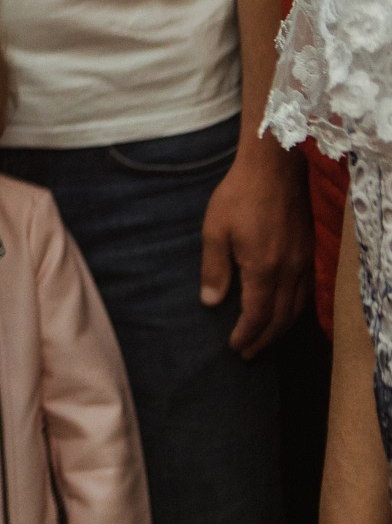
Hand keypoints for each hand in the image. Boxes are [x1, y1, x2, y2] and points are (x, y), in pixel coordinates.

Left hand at [200, 139, 310, 358]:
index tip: (234, 348)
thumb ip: (214, 269)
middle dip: (263, 340)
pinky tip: (285, 312)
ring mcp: (305, 262)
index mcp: (263, 269)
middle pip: (280, 318)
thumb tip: (211, 302)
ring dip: (280, 329)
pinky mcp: (311, 252)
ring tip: (264, 340)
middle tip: (248, 354)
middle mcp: (290, 272)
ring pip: (297, 308)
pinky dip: (295, 311)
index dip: (247, 335)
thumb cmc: (239, 196)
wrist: (275, 168)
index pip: (257, 315)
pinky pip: (307, 293)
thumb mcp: (215, 231)